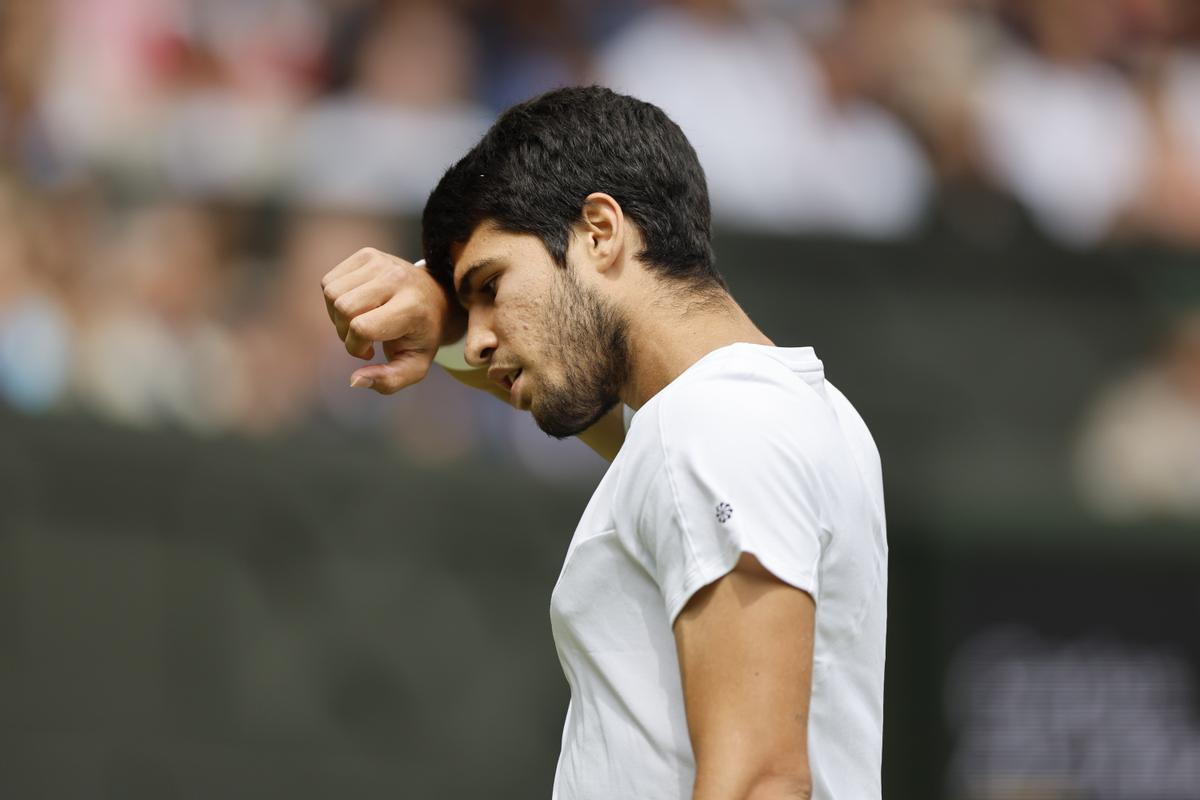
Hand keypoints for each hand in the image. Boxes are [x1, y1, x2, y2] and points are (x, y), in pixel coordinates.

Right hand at [320, 247, 460, 393]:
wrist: (435, 298)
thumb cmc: (422, 336)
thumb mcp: (415, 366)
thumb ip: (389, 382)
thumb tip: (354, 380)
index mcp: (411, 307)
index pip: (361, 327)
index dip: (356, 347)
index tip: (369, 352)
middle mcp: (396, 278)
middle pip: (342, 308)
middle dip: (344, 332)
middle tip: (364, 338)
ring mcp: (381, 261)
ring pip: (331, 293)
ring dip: (338, 316)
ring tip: (360, 321)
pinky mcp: (367, 254)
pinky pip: (329, 281)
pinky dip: (335, 299)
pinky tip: (357, 306)